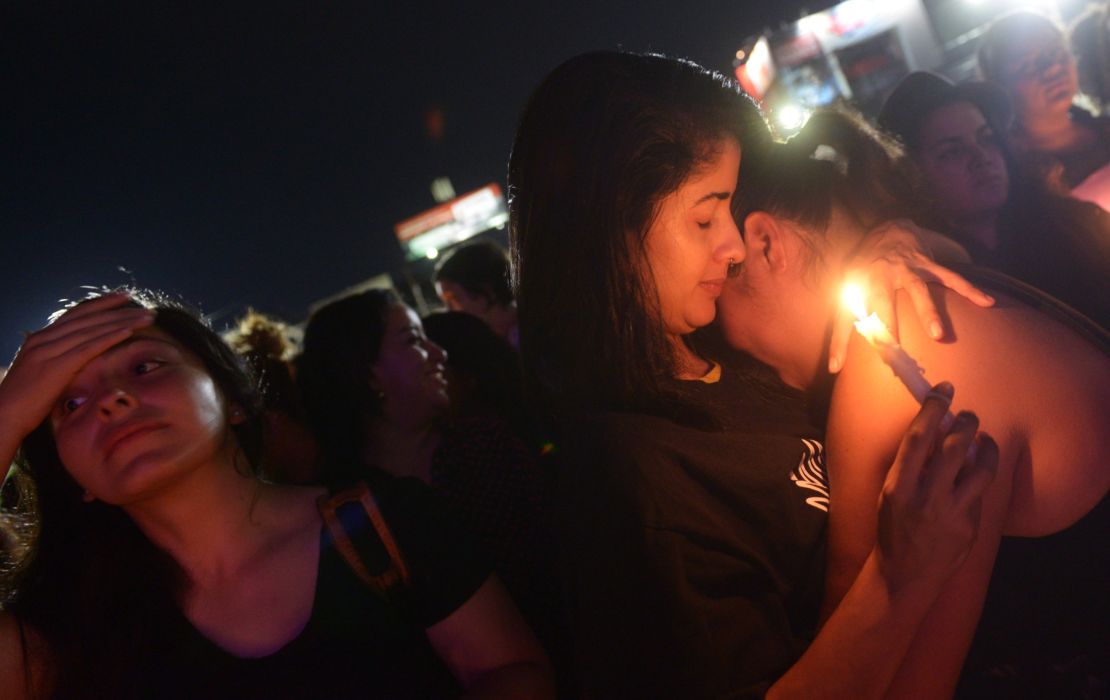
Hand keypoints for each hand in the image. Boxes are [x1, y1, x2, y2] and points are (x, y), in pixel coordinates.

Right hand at [0, 293, 154, 439]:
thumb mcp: (41, 374)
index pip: (75, 314)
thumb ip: (57, 361)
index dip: (101, 305)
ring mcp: (48, 351)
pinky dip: (110, 338)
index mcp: (40, 339)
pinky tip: (128, 332)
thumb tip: (77, 359)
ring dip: (121, 322)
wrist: (2, 417)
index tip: (123, 298)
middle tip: (142, 305)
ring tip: (146, 317)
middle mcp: (43, 339)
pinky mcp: (55, 366)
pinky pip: (88, 348)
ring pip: (92, 330)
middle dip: (117, 310)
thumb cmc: (24, 402)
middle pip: (88, 318)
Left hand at [828, 219, 994, 372]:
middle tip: (891, 350)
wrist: (886, 229)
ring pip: (918, 290)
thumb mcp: (845, 291)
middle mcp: (880, 276)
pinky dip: (970, 290)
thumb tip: (833, 367)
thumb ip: (842, 327)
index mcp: (857, 285)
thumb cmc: (863, 268)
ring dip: (927, 312)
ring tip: (937, 334)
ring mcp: (907, 269)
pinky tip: (987, 302)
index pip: (843, 318)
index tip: (834, 367)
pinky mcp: (928, 264)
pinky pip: (951, 278)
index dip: (839, 343)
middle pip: (882, 304)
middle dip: (887, 326)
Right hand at [874, 382, 998, 593]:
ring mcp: (951, 513)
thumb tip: (935, 432)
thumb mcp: (890, 494)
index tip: (944, 390)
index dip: (933, 409)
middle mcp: (926, 497)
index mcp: (899, 486)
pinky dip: (979, 477)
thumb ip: (912, 466)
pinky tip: (976, 474)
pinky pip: (980, 492)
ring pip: (980, 468)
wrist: (905, 574)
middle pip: (954, 447)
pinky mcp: (970, 526)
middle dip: (966, 423)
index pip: (918, 438)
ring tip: (983, 438)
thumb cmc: (894, 527)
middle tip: (968, 415)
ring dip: (985, 445)